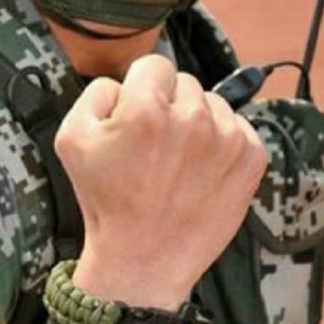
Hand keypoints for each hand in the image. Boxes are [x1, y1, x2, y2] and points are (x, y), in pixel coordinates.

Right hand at [55, 54, 266, 308]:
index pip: (154, 64)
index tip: (136, 115)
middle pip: (184, 82)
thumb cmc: (105, 199)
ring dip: (196, 121)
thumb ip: (95, 93)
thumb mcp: (71, 139)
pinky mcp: (252, 159)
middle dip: (168, 104)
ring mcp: (228, 139)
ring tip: (179, 158)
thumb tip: (124, 84)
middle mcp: (193, 117)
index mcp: (147, 109)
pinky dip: (221, 141)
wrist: (144, 259)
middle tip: (155, 143)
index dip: (140, 88)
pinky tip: (202, 168)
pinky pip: (238, 127)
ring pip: (212, 103)